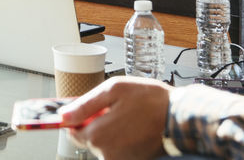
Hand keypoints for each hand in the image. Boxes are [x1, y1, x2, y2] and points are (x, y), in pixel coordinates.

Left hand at [59, 76, 173, 159]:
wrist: (180, 117)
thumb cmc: (150, 100)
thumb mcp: (114, 90)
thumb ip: (85, 104)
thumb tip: (63, 116)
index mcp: (98, 136)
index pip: (73, 131)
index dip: (80, 117)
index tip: (90, 108)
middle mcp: (107, 154)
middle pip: (90, 138)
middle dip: (99, 122)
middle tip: (118, 107)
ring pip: (105, 143)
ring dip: (113, 130)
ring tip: (131, 116)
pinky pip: (120, 149)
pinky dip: (124, 138)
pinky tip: (136, 126)